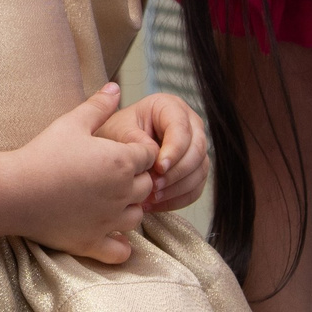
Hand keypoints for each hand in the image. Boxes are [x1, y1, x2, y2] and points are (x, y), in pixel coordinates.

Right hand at [10, 85, 158, 264]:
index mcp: (122, 162)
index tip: (116, 151)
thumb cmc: (43, 153)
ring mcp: (110, 222)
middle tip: (110, 175)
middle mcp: (123, 193)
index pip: (148, 155)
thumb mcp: (71, 122)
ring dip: (129, 208)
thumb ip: (98, 105)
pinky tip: (110, 234)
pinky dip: (121, 245)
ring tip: (108, 201)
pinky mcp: (93, 243)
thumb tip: (116, 87)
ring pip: (138, 216)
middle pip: (147, 186)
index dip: (136, 152)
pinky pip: (122, 252)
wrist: (15, 190)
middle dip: (135, 179)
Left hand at [97, 91, 209, 213]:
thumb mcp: (118, 130)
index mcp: (170, 107)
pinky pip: (195, 188)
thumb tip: (156, 155)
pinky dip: (178, 199)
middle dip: (176, 172)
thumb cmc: (115, 133)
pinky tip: (155, 204)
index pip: (181, 129)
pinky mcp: (194, 169)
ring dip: (177, 188)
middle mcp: (189, 124)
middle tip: (154, 186)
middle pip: (197, 150)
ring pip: (200, 170)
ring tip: (151, 197)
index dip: (174, 150)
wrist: (112, 148)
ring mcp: (195, 147)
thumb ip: (135, 140)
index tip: (158, 168)